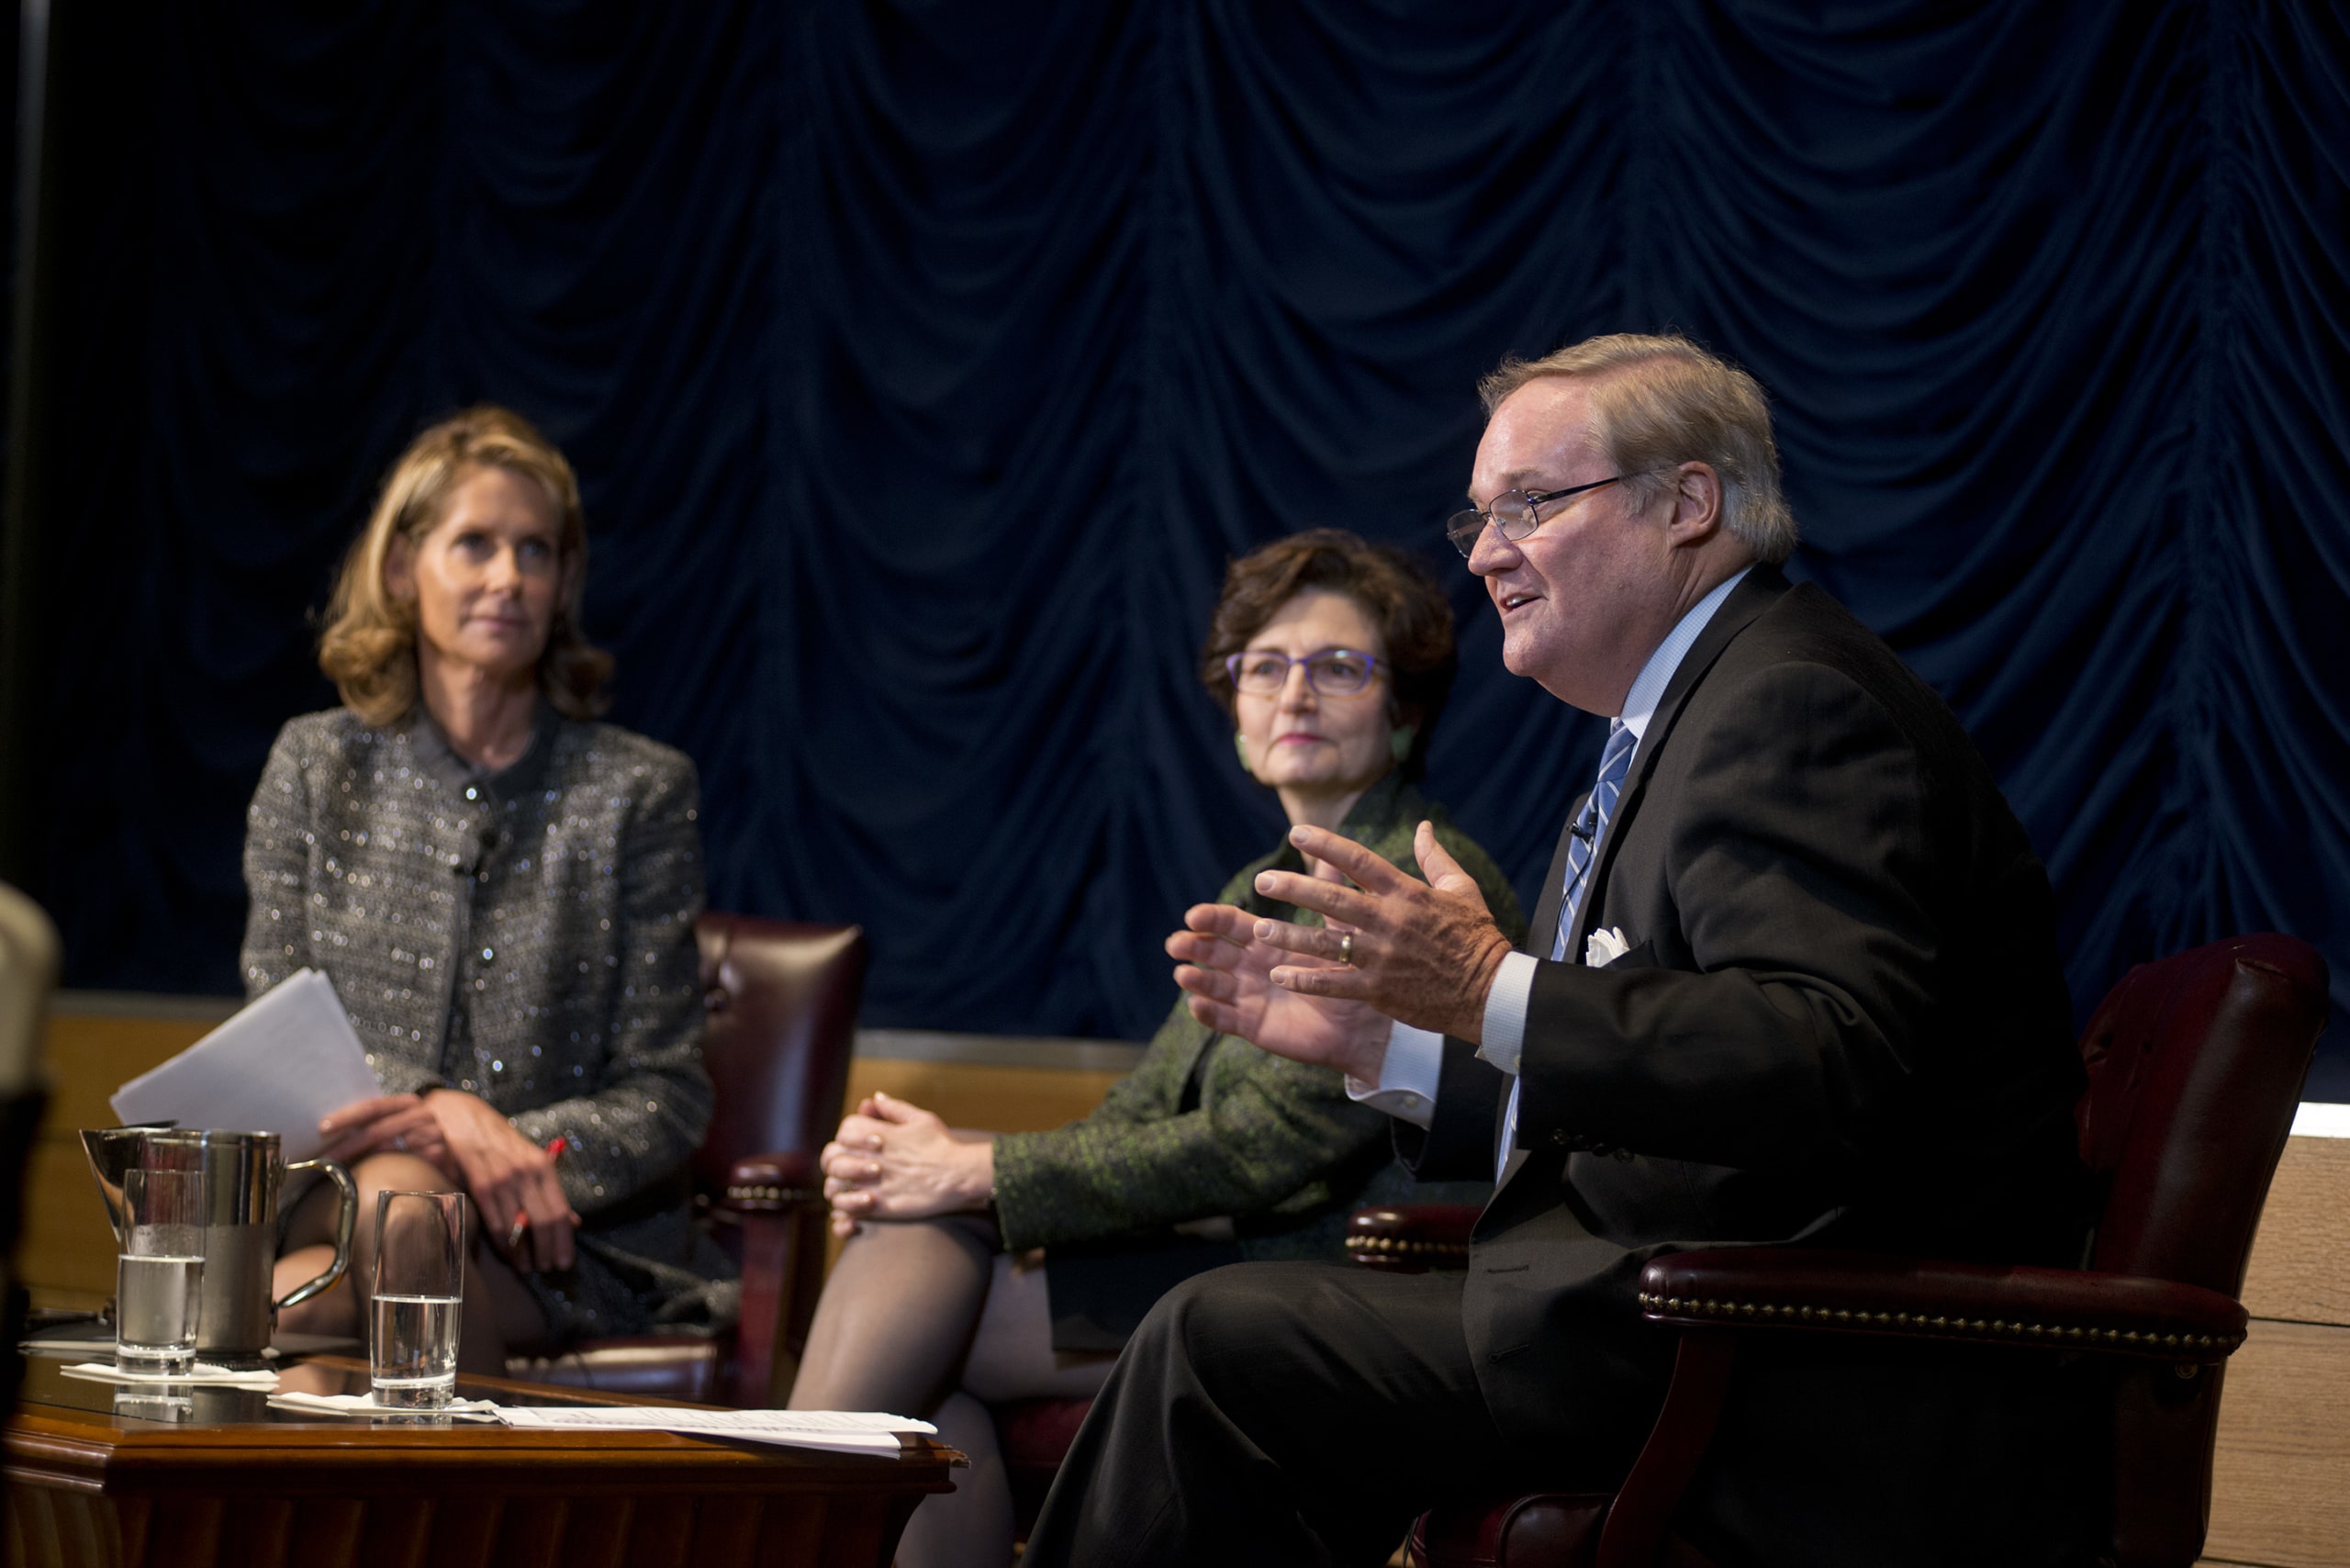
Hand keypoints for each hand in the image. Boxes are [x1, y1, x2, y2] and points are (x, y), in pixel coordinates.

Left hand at [317, 1094, 454, 1177]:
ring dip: (361, 1160)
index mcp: (407, 1103)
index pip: (373, 1107)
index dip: (347, 1117)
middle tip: (325, 1158)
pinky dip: (385, 1171)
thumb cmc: (420, 1135)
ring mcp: (431, 1135)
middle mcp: (421, 1115)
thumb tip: (334, 1132)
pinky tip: (370, 1177)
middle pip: (376, 1129)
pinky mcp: (439, 1156)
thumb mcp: (402, 1122)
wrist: (458, 1146)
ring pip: (388, 1148)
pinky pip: (406, 1164)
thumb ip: (378, 1123)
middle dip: (347, 1145)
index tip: (322, 1128)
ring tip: (338, 1172)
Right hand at [420, 1090, 578, 1272]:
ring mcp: (502, 1180)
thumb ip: (550, 1192)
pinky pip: (495, 1222)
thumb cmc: (500, 1141)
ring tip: (528, 1268)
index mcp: (543, 1167)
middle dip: (547, 1250)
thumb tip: (573, 1222)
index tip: (564, 1261)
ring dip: (523, 1253)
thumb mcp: (530, 1160)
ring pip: (517, 1227)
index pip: (560, 1211)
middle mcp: (526, 1174)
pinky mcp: (480, 1186)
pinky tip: (509, 1255)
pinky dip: (503, 1243)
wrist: (463, 1118)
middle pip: (543, 1222)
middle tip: (549, 1269)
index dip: (563, 1240)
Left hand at [819, 1093, 992, 1238]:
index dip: (849, 1135)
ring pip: (833, 1186)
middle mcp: (871, 1158)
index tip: (860, 1143)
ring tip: (850, 1187)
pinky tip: (857, 1205)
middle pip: (832, 1157)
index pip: (844, 1130)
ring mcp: (872, 1184)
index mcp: (879, 1134)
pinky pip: (847, 1211)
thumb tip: (874, 1098)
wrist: (958, 1175)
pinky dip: (845, 1210)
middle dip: (836, 1161)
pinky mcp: (878, 1207)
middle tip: (848, 1166)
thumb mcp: (920, 1119)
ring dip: (838, 1186)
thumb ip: (894, 1108)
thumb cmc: (942, 1146)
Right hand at [1167, 899, 1393, 1081]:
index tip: (1194, 915)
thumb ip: (1327, 896)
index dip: (1211, 918)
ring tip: (1183, 974)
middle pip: (1213, 951)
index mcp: (1264, 940)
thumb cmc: (1344, 975)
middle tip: (1176, 943)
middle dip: (1193, 945)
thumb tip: (1329, 855)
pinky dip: (1208, 1013)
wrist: (1358, 1024)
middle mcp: (1249, 966)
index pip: (1229, 924)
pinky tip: (1197, 1005)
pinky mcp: (1250, 1025)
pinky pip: (1223, 1019)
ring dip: (1195, 979)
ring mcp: (1247, 995)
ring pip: (1212, 985)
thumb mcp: (1336, 933)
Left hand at [1244, 821, 1514, 1042]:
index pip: (1358, 861)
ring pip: (1326, 943)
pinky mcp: (1379, 990)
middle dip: (1293, 889)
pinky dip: (1305, 980)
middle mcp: (1390, 921)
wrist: (1490, 991)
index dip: (1325, 845)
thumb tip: (1423, 825)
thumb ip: (1435, 857)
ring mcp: (1382, 957)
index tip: (1295, 834)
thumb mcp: (1462, 888)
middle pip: (1332, 900)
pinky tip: (1279, 976)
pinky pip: (1334, 984)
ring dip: (1289, 936)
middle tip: (1262, 881)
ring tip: (1257, 931)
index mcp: (1407, 893)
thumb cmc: (1477, 936)